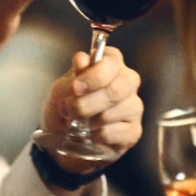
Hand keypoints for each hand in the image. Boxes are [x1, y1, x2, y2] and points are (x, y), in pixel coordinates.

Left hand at [40, 47, 142, 172]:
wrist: (63, 137)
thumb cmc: (66, 106)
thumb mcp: (60, 90)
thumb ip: (73, 76)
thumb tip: (81, 59)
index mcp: (111, 64)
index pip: (111, 62)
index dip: (93, 76)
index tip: (74, 88)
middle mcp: (128, 81)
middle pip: (116, 90)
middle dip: (87, 104)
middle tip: (69, 111)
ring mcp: (134, 106)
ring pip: (113, 113)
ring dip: (87, 121)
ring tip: (77, 123)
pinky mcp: (134, 131)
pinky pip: (113, 133)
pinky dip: (95, 136)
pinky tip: (91, 134)